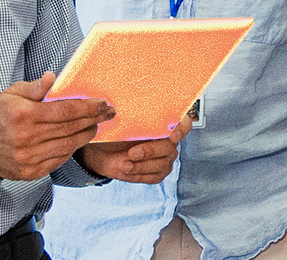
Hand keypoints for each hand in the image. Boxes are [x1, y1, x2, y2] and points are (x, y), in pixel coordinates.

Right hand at [0, 72, 114, 180]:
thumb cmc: (1, 115)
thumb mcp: (12, 94)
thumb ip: (35, 87)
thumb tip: (52, 77)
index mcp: (25, 115)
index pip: (64, 111)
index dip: (86, 107)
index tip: (101, 103)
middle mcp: (28, 138)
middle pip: (70, 128)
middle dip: (93, 119)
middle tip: (108, 113)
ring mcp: (30, 157)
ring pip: (68, 145)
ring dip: (85, 135)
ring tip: (95, 126)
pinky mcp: (32, 171)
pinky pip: (59, 159)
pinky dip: (72, 149)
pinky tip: (78, 140)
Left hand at [77, 114, 191, 183]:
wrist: (102, 150)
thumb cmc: (114, 131)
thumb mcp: (120, 121)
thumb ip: (132, 117)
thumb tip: (131, 110)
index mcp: (163, 122)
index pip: (184, 123)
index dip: (182, 129)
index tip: (172, 136)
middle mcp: (168, 140)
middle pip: (170, 147)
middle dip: (150, 151)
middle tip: (131, 153)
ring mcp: (164, 158)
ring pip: (162, 164)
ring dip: (142, 166)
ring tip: (124, 164)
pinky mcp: (157, 173)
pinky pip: (154, 177)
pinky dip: (139, 174)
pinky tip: (126, 169)